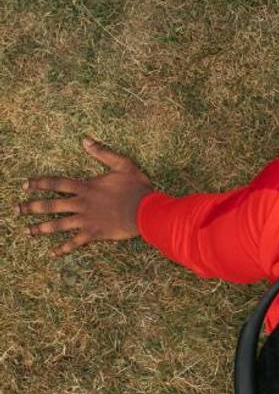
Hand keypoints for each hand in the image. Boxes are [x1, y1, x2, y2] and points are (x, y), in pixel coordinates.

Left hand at [17, 136, 153, 257]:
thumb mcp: (123, 164)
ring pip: (58, 225)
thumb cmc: (137, 188)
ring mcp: (87, 220)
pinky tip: (53, 253)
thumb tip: (85, 140)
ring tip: (27, 231)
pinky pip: (75, 242)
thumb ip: (103, 152)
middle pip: (51, 205)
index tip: (25, 186)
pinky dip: (64, 248)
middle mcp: (82, 204)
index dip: (39, 183)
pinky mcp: (95, 233)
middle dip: (31, 207)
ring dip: (41, 228)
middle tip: (17, 210)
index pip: (56, 183)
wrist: (146, 211)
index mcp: (86, 187)